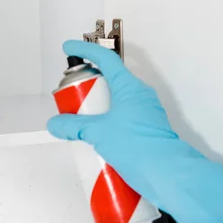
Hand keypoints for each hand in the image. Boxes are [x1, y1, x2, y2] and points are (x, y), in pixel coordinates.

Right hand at [47, 40, 222, 222]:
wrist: (168, 174)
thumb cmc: (136, 146)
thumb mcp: (98, 133)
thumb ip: (74, 127)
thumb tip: (55, 124)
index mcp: (129, 87)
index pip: (106, 59)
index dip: (85, 51)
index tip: (68, 48)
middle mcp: (139, 95)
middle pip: (110, 80)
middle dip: (89, 84)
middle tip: (72, 94)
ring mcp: (145, 112)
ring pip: (117, 100)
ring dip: (98, 105)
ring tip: (80, 119)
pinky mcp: (147, 130)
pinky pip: (123, 117)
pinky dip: (108, 121)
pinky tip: (96, 137)